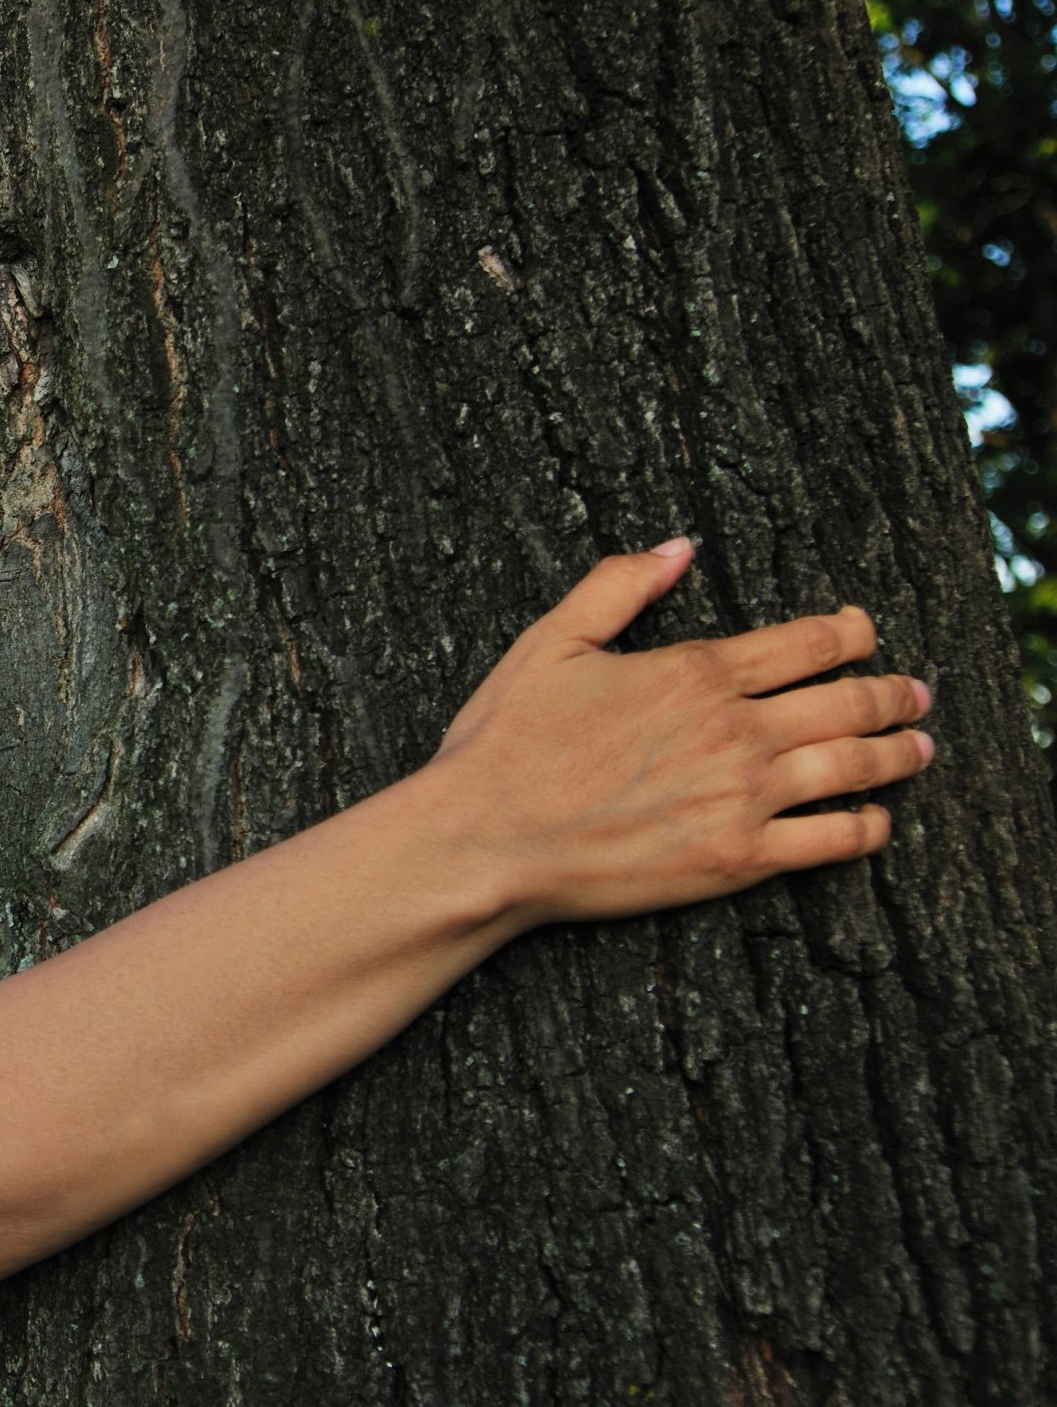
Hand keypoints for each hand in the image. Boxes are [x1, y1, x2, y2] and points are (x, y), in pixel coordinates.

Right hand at [425, 538, 934, 929]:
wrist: (487, 839)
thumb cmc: (507, 743)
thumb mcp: (550, 643)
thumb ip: (618, 585)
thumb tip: (678, 547)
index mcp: (695, 671)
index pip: (807, 643)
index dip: (850, 633)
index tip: (865, 631)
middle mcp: (736, 730)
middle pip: (848, 702)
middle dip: (893, 693)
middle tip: (915, 693)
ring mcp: (745, 797)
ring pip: (855, 767)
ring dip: (899, 754)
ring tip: (919, 747)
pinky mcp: (740, 859)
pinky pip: (833, 842)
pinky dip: (868, 828)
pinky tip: (877, 821)